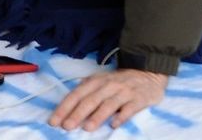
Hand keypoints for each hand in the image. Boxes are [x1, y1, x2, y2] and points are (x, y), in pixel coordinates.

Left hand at [49, 69, 166, 131]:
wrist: (148, 72)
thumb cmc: (119, 82)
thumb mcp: (101, 82)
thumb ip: (87, 93)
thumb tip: (67, 109)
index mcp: (96, 81)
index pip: (77, 94)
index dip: (65, 108)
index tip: (54, 121)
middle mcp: (108, 85)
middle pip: (90, 100)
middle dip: (77, 114)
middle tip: (66, 126)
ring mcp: (124, 91)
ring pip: (108, 104)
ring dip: (97, 116)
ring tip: (87, 128)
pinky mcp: (139, 98)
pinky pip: (129, 108)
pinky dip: (122, 116)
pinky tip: (114, 125)